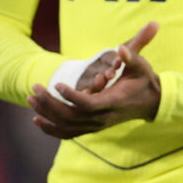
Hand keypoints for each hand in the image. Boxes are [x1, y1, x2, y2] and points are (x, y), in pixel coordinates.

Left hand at [29, 21, 161, 137]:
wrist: (151, 102)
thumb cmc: (144, 80)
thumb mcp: (141, 66)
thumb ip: (131, 57)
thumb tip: (121, 48)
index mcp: (113, 102)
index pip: (88, 105)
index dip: (71, 96)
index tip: (57, 84)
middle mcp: (103, 118)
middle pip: (71, 117)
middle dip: (50, 104)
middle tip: (35, 89)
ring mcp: (97, 125)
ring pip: (67, 126)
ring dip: (47, 114)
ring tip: (31, 99)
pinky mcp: (92, 128)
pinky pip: (68, 133)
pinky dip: (52, 129)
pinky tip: (37, 120)